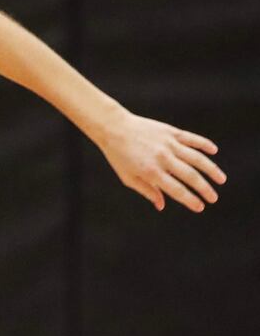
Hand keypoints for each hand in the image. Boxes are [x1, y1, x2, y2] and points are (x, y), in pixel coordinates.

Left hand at [96, 109, 224, 211]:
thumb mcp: (128, 177)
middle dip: (204, 189)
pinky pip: (192, 139)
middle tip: (214, 198)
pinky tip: (214, 152)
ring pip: (196, 158)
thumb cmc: (118, 155)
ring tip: (221, 180)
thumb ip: (147, 191)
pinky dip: (204, 144)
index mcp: (151, 171)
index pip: (176, 189)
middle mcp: (162, 158)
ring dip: (211, 169)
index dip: (190, 200)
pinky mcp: (171, 132)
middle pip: (190, 175)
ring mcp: (168, 144)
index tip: (200, 207)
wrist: (113, 127)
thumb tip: (162, 206)